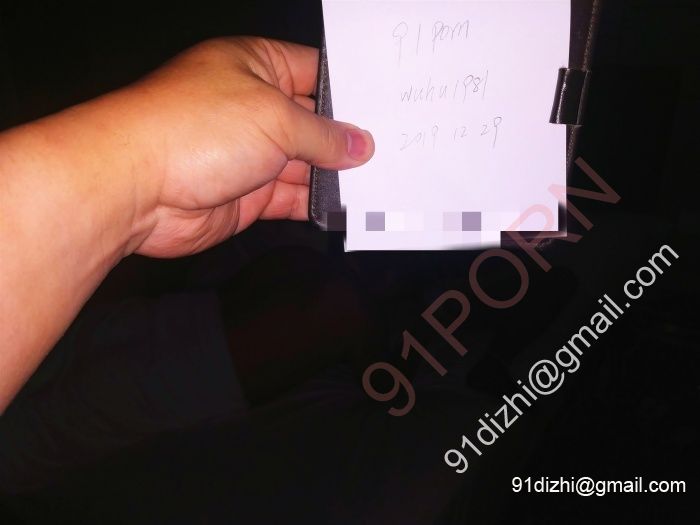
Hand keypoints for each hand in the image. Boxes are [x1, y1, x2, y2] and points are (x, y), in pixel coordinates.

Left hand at [118, 37, 374, 256]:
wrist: (135, 187)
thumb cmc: (195, 129)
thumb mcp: (275, 118)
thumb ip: (323, 135)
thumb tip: (360, 145)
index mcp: (257, 66)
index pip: (315, 72)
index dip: (350, 91)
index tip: (386, 111)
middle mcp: (254, 108)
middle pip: (314, 123)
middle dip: (348, 140)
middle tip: (391, 152)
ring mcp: (250, 153)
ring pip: (305, 165)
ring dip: (335, 177)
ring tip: (377, 185)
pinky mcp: (247, 195)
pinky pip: (291, 199)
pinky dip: (315, 205)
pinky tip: (345, 209)